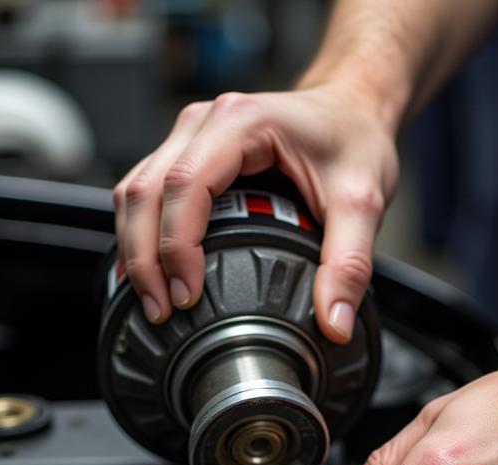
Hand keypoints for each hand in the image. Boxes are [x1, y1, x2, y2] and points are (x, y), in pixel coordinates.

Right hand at [113, 83, 398, 342]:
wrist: (351, 107)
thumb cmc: (352, 139)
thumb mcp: (363, 201)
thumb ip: (349, 263)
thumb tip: (333, 325)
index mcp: (241, 122)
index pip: (185, 185)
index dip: (177, 246)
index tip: (188, 295)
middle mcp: (204, 123)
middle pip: (145, 191)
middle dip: (145, 259)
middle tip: (162, 312)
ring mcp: (187, 137)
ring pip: (134, 192)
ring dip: (135, 250)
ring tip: (154, 303)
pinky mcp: (183, 156)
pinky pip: (144, 194)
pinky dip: (141, 237)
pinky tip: (152, 275)